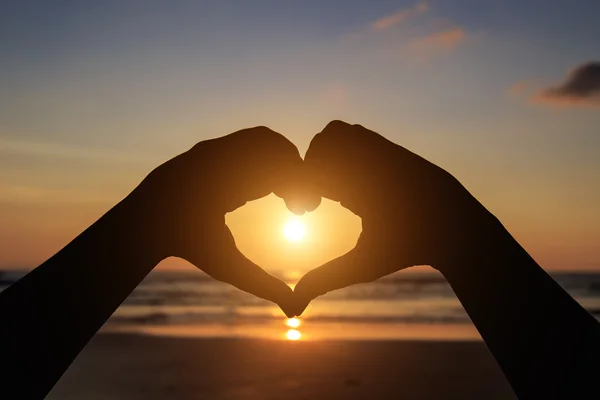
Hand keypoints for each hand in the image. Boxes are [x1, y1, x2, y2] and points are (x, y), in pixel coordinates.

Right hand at [125, 127, 309, 316]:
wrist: (149, 232)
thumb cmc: (190, 246)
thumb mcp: (234, 268)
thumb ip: (264, 284)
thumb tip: (293, 310)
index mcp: (241, 185)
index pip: (281, 168)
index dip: (298, 183)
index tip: (303, 210)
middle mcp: (233, 165)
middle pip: (278, 148)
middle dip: (295, 170)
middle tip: (301, 205)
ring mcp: (218, 154)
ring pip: (263, 138)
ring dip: (279, 162)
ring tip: (284, 197)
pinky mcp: (205, 150)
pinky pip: (241, 142)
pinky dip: (258, 158)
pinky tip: (262, 189)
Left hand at [294, 121, 498, 313]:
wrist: (450, 232)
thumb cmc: (406, 248)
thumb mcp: (360, 264)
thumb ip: (327, 277)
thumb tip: (294, 306)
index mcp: (350, 191)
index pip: (311, 171)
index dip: (299, 186)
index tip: (304, 210)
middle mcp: (359, 169)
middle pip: (315, 148)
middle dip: (306, 169)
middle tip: (312, 200)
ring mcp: (373, 155)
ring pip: (330, 134)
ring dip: (324, 157)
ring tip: (332, 189)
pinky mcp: (387, 147)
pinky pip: (351, 131)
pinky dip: (342, 151)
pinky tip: (351, 181)